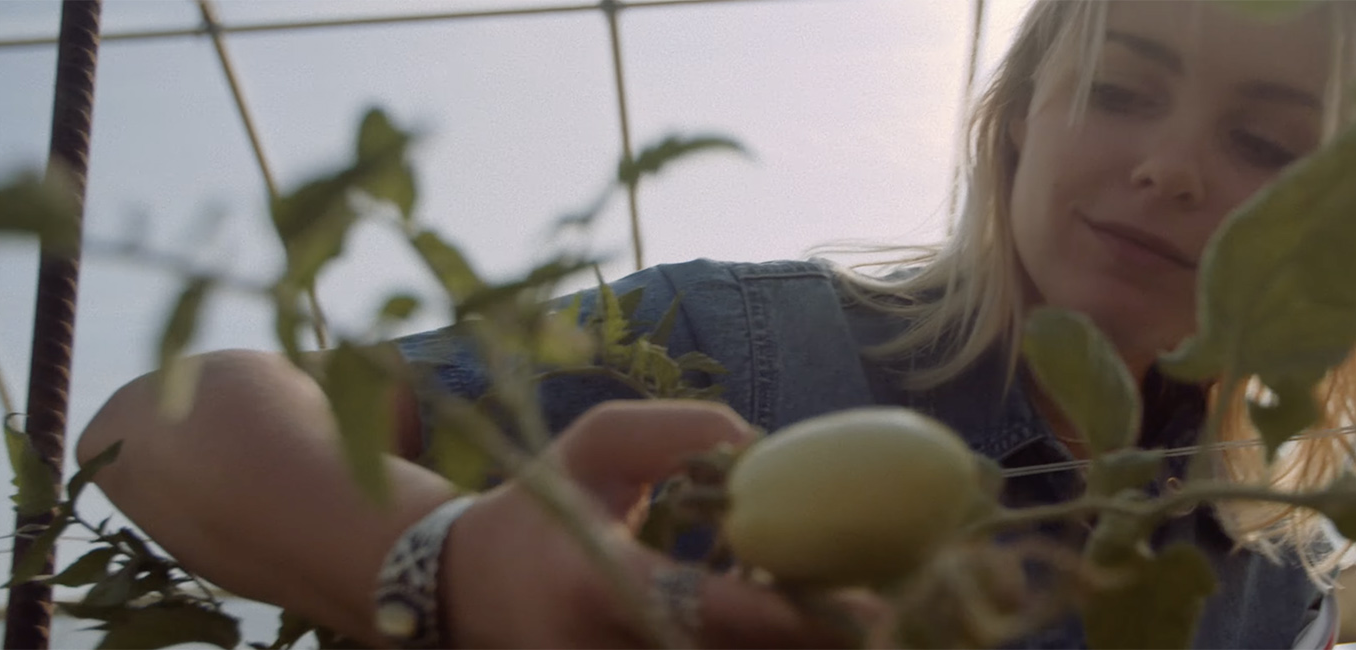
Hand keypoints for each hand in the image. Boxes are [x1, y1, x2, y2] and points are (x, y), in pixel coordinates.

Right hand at [441, 400, 860, 648]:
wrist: (463, 591)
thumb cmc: (541, 503)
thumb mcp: (594, 442)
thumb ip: (677, 432)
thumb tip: (768, 451)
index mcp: (593, 582)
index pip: (705, 608)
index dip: (789, 613)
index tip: (868, 609)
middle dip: (815, 642)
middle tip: (892, 619)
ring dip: (793, 648)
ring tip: (854, 623)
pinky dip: (757, 648)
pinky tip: (797, 625)